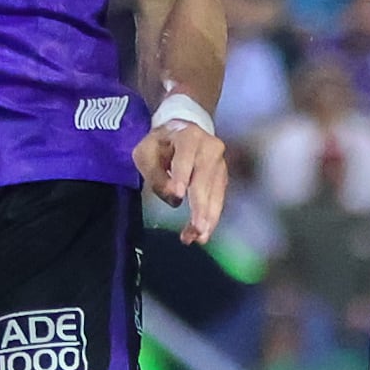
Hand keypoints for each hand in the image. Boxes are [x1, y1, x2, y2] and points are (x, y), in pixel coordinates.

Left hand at [135, 116, 228, 246]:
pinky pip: (219, 199)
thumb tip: (174, 198)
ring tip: (197, 238)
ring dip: (207, 218)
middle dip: (200, 207)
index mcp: (188, 136)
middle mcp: (210, 148)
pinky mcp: (223, 177)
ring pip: (215, 193)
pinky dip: (211, 218)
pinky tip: (202, 233)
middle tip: (196, 229)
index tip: (177, 196)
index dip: (181, 176)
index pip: (185, 157)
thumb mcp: (147, 153)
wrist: (184, 132)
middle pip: (205, 180)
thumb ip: (156, 174)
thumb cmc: (161, 145)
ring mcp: (220, 163)